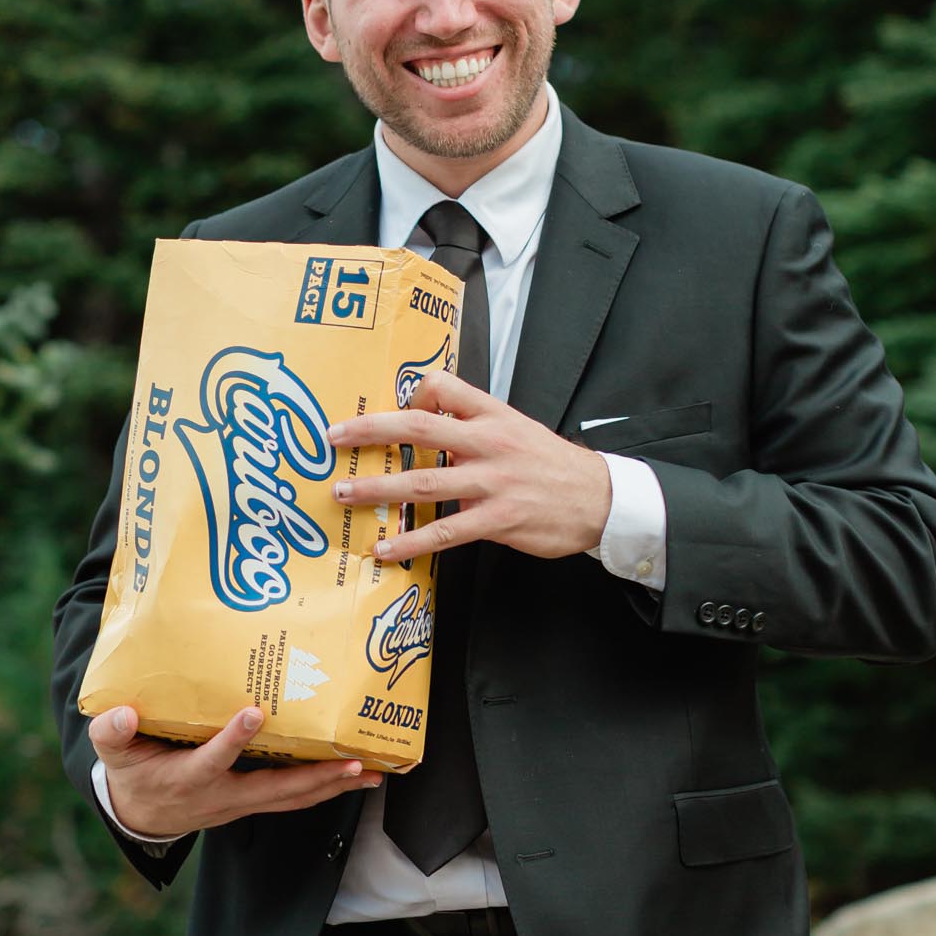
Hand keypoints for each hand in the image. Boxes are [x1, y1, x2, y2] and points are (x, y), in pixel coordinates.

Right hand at [89, 704, 382, 839]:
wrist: (141, 814)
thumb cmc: (131, 773)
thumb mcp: (113, 753)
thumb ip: (112, 731)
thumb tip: (122, 713)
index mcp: (187, 779)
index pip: (211, 760)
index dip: (232, 740)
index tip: (254, 713)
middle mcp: (221, 795)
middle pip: (275, 790)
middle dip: (316, 777)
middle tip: (354, 762)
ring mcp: (241, 802)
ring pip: (292, 798)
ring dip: (333, 786)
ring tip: (371, 772)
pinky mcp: (252, 801)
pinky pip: (293, 797)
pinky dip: (324, 788)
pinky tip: (353, 776)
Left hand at [326, 370, 611, 563]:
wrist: (599, 499)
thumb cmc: (551, 464)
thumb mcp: (516, 427)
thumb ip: (473, 422)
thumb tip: (424, 422)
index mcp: (492, 415)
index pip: (442, 387)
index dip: (410, 395)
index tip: (390, 411)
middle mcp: (488, 443)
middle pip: (420, 429)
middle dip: (371, 432)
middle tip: (335, 438)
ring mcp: (492, 482)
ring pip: (424, 481)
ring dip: (378, 488)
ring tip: (345, 494)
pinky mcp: (498, 519)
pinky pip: (445, 530)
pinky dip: (411, 540)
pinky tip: (386, 548)